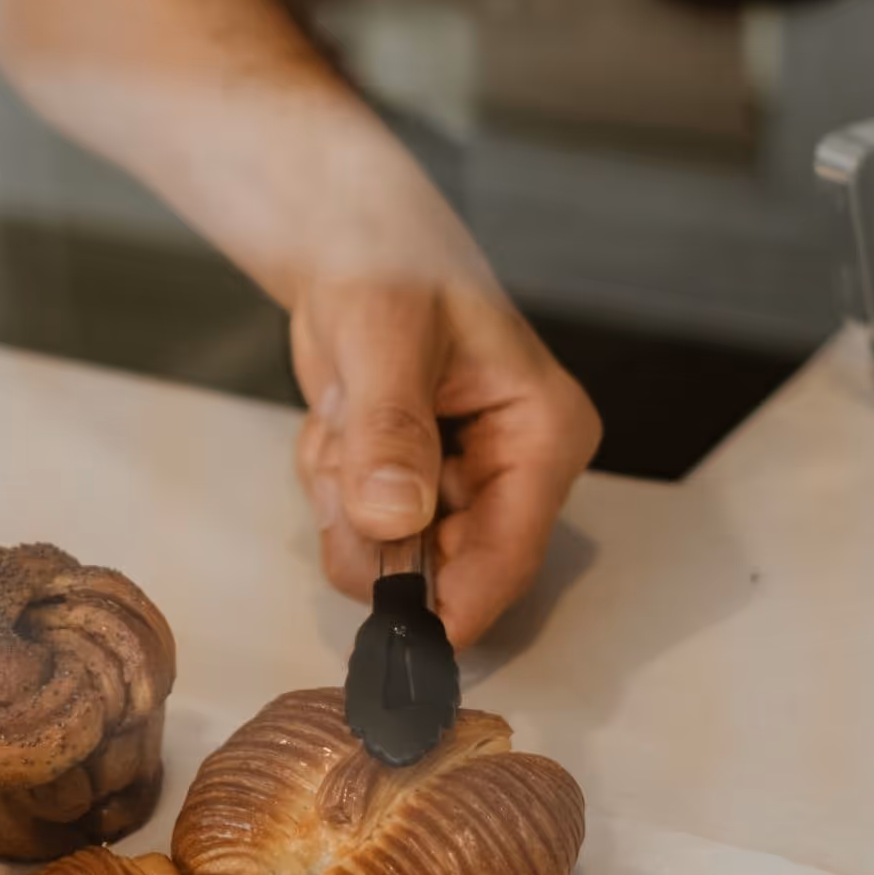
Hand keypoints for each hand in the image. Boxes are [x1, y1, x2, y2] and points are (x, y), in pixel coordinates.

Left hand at [292, 277, 600, 647]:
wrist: (345, 237)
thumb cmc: (386, 258)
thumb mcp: (385, 337)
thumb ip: (390, 430)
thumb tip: (395, 520)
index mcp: (543, 432)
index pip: (512, 550)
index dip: (456, 603)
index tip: (403, 638)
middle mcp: (513, 468)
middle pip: (446, 567)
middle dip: (373, 527)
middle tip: (342, 451)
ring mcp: (461, 482)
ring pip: (392, 556)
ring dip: (343, 497)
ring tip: (344, 414)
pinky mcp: (414, 484)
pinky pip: (360, 529)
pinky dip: (331, 484)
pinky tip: (339, 420)